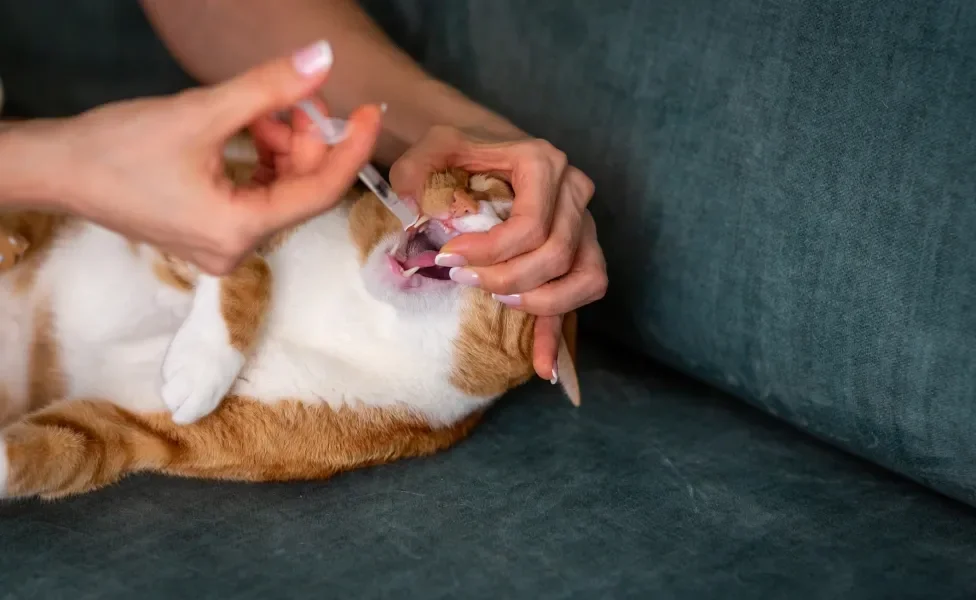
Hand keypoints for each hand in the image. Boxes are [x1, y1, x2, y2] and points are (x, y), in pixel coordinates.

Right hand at [31, 40, 381, 274]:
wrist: (57, 170)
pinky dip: (261, 160)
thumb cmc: (121, 147)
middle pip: (298, 191)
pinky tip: (250, 127)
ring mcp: (222, 244)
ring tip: (261, 107)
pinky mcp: (209, 231)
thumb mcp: (201, 112)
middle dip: (304, 140)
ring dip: (281, 146)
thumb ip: (268, 88)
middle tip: (293, 96)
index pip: (319, 192)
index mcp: (240, 231)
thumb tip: (323, 59)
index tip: (369, 111)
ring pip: (278, 190)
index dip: (351, 149)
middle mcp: (237, 249)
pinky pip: (255, 194)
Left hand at [389, 126, 607, 380]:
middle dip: (508, 278)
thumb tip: (409, 207)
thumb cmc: (460, 151)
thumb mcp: (433, 146)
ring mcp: (584, 225)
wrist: (482, 149)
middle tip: (465, 280)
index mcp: (544, 163)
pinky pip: (584, 296)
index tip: (449, 259)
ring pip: (585, 277)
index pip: (531, 225)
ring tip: (499, 303)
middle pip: (556, 255)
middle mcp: (574, 191)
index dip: (491, 252)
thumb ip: (414, 169)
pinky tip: (543, 368)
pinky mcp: (581, 253)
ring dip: (542, 302)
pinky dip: (561, 334)